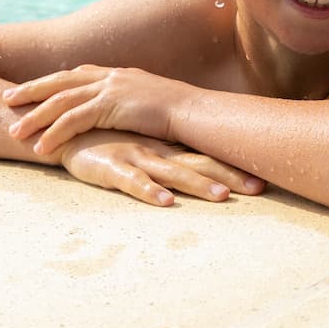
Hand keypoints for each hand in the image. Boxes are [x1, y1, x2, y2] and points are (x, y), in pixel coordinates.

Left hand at [3, 65, 183, 154]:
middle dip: (31, 90)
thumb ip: (133, 103)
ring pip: (61, 101)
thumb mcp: (152, 101)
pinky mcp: (110, 106)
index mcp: (119, 74)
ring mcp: (110, 89)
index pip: (77, 75)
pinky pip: (73, 120)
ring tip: (14, 131)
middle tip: (6, 98)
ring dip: (35, 116)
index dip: (52, 82)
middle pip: (61, 82)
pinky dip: (54, 133)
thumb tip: (127, 112)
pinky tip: (40, 147)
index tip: (32, 88)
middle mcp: (111, 77)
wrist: (194, 112)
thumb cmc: (181, 112)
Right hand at [56, 129, 265, 206]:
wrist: (59, 126)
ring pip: (173, 173)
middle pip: (200, 164)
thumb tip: (194, 164)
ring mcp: (135, 156)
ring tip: (221, 198)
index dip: (236, 164)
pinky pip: (132, 181)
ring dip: (197, 186)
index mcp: (166, 146)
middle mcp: (157, 150)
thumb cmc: (103, 138)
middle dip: (230, 176)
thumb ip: (164, 152)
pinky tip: (165, 202)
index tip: (269, 175)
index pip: (208, 155)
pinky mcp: (110, 166)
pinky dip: (149, 191)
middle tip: (261, 187)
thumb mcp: (138, 144)